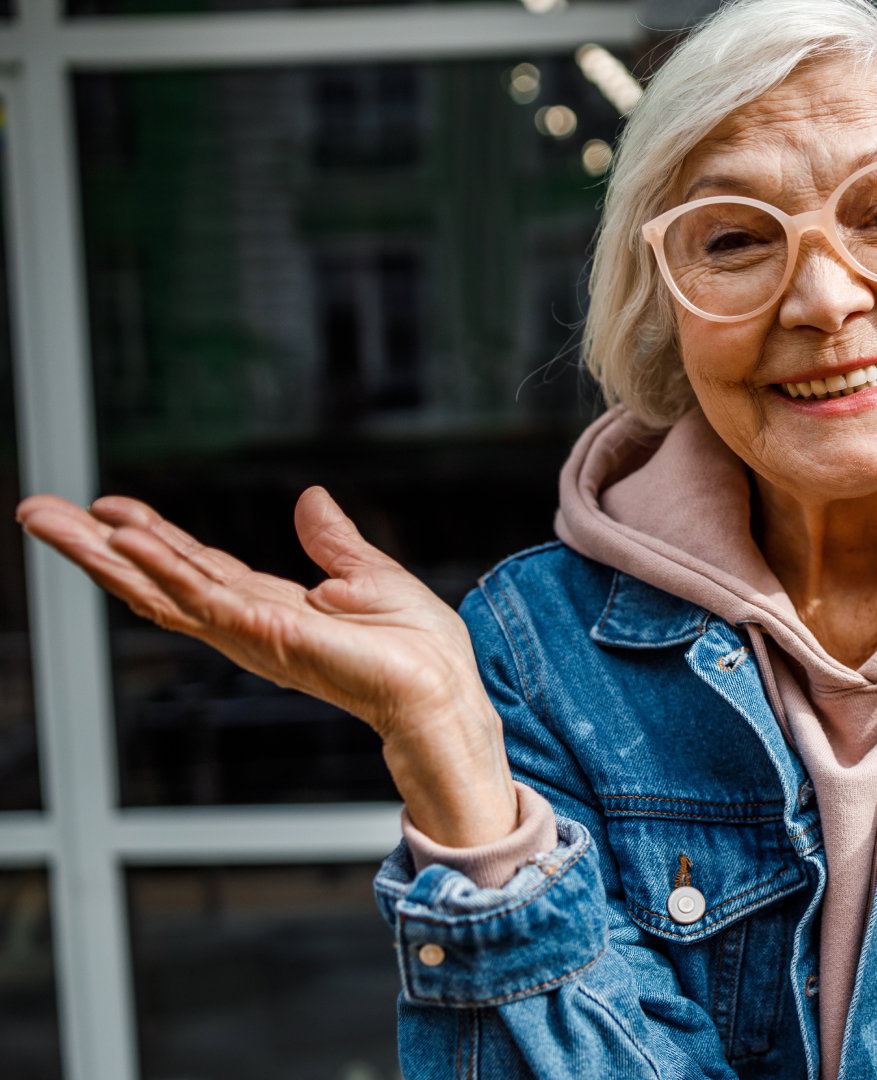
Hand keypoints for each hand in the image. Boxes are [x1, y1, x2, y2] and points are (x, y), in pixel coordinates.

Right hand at [15, 486, 516, 843]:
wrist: (443, 689)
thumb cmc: (418, 651)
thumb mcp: (370, 576)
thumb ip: (333, 543)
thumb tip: (311, 501)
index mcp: (267, 606)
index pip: (191, 566)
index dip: (147, 535)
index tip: (105, 506)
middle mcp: (246, 622)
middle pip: (154, 578)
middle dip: (92, 546)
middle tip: (36, 511)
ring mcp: (250, 632)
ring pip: (160, 586)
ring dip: (105, 552)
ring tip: (53, 518)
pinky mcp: (268, 634)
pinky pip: (203, 597)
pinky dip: (164, 567)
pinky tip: (127, 541)